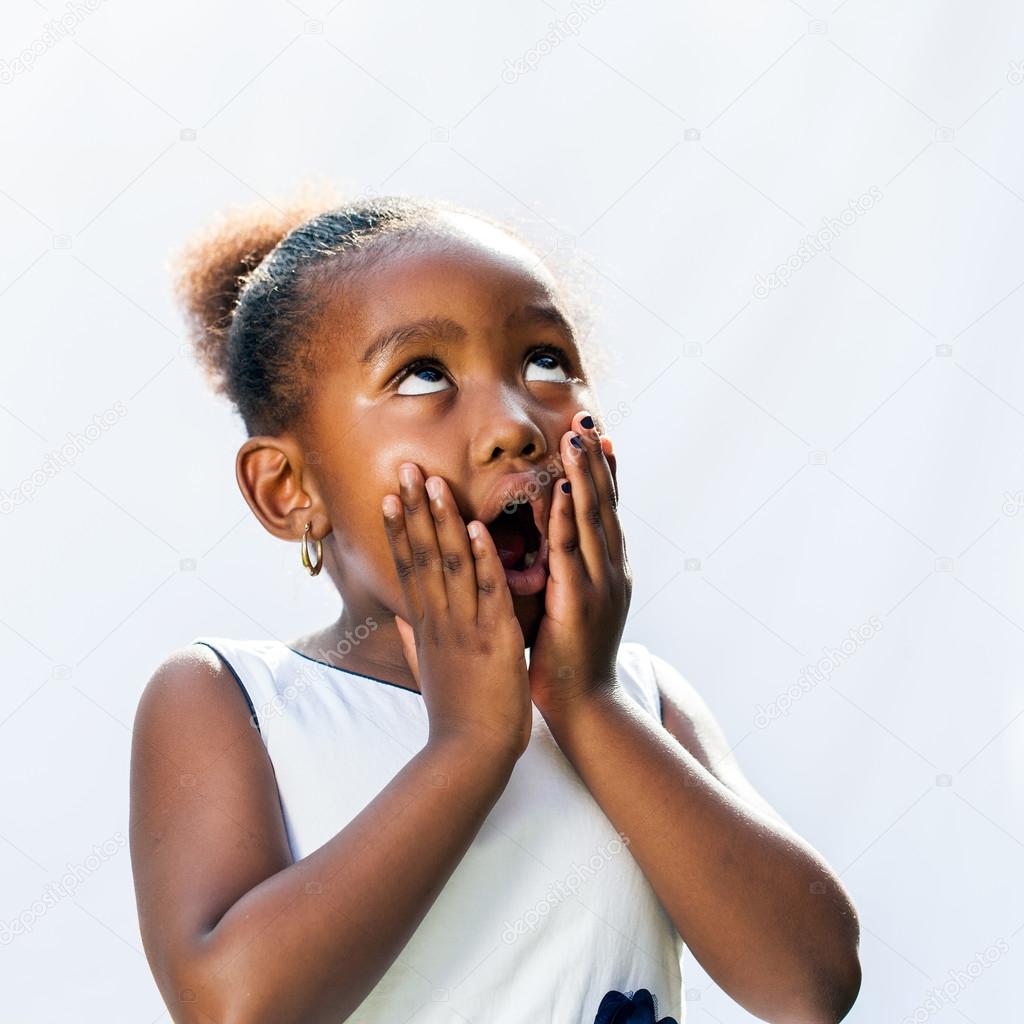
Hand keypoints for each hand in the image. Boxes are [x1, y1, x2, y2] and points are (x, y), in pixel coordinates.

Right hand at [381, 462, 532, 758]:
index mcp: (427, 627)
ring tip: (435, 483)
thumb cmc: (453, 716)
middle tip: (407, 469)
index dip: (399, 530)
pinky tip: (477, 528)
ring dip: (443, 521)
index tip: (389, 496)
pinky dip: (482, 559)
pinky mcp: (493, 638)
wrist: (469, 755)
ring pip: (451, 565)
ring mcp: (464, 627)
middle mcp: (440, 620)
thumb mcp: (426, 671)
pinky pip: (487, 591)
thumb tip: (400, 616)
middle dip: (415, 510)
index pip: (409, 568)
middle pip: (423, 556)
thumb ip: (412, 639)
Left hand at [528, 410, 631, 717]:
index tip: (597, 434)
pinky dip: (568, 515)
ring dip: (584, 474)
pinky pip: (572, 549)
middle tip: (586, 418)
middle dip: (594, 458)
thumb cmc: (569, 660)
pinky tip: (563, 487)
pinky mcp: (580, 600)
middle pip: (604, 503)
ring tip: (575, 436)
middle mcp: (611, 570)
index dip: (603, 470)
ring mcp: (600, 584)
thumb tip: (552, 551)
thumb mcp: (571, 607)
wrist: (585, 706)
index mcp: (608, 570)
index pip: (606, 510)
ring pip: (593, 518)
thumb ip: (565, 574)